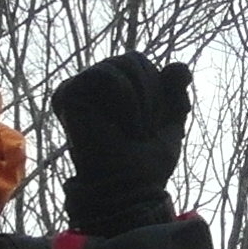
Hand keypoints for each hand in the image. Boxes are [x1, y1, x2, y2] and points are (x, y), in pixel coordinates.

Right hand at [48, 55, 193, 237]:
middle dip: (151, 94)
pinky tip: (116, 125)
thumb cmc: (147, 164)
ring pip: (121, 64)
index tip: (154, 126)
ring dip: (139, 101)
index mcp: (115, 90)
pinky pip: (103, 75)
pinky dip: (122, 99)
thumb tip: (180, 66)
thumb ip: (175, 94)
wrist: (129, 189)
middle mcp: (95, 86)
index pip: (143, 63)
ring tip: (131, 130)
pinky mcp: (68, 95)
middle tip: (142, 131)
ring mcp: (80, 89)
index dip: (159, 89)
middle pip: (134, 59)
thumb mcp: (171, 123)